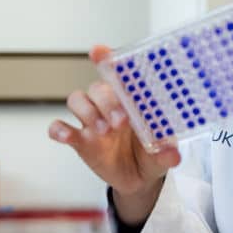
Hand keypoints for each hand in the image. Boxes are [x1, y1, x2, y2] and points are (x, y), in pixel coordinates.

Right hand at [48, 45, 180, 223]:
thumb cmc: (150, 155)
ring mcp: (91, 121)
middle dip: (107, 101)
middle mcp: (107, 105)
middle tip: (120, 121)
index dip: (105, 59)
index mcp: (129, 100)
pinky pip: (59, 127)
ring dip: (88, 113)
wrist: (137, 180)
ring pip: (77, 100)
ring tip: (104, 132)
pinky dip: (59, 129)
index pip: (116, 73)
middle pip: (97, 88)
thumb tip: (173, 154)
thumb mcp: (163, 153)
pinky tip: (67, 136)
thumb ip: (166, 152)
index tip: (98, 52)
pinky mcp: (79, 139)